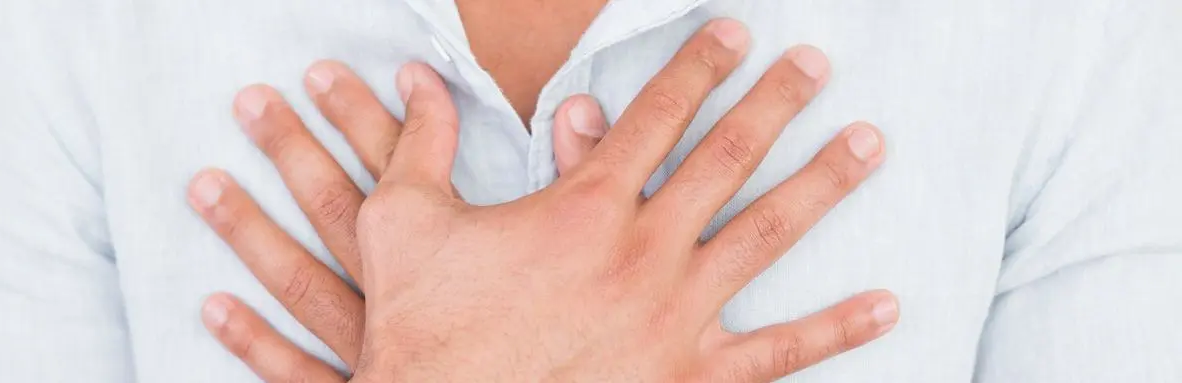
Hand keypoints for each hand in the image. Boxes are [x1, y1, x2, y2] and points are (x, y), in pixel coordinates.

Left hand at [188, 60, 608, 378]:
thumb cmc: (556, 342)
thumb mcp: (579, 251)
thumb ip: (584, 182)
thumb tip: (582, 112)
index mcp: (454, 258)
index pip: (411, 169)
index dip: (391, 117)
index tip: (367, 74)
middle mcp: (403, 299)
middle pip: (338, 211)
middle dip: (294, 150)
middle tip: (255, 103)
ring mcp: (375, 352)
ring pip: (300, 281)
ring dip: (250, 231)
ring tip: (205, 183)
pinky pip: (297, 371)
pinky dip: (255, 341)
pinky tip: (215, 307)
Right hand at [195, 18, 897, 382]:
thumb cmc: (425, 334)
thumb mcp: (402, 224)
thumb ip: (419, 145)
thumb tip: (419, 83)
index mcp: (585, 207)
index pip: (655, 114)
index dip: (698, 66)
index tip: (733, 33)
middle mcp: (645, 251)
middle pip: (726, 157)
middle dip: (774, 103)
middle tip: (813, 65)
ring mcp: (677, 316)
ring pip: (766, 235)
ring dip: (822, 185)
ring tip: (868, 144)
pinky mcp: (691, 378)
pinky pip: (778, 352)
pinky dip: (835, 329)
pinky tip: (884, 306)